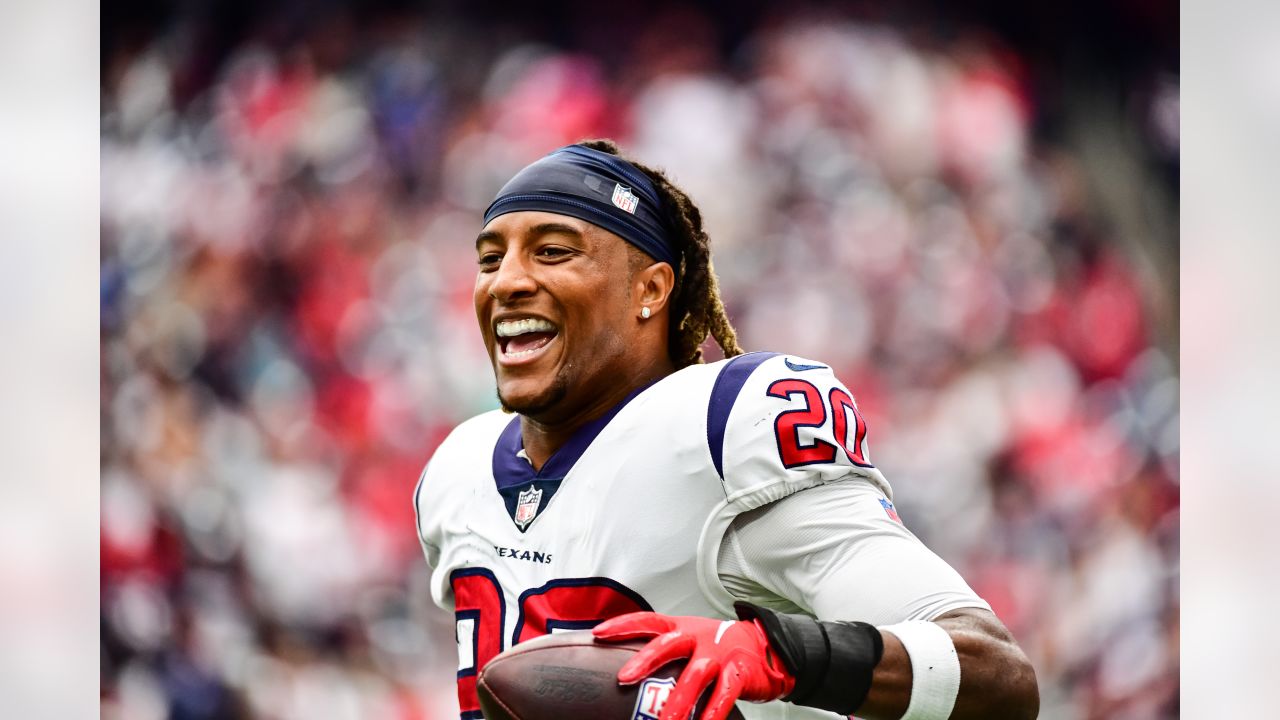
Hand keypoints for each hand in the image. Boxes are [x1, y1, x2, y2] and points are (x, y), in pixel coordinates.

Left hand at [592, 612, 795, 719]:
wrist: (767, 645)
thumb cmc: (720, 646)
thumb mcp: (691, 639)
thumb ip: (664, 650)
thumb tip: (629, 669)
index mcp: (683, 628)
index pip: (649, 620)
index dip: (623, 625)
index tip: (599, 633)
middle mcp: (699, 637)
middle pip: (668, 643)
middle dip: (645, 660)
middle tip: (624, 677)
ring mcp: (719, 654)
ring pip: (695, 676)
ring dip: (678, 700)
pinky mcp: (738, 672)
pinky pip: (723, 695)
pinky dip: (712, 712)